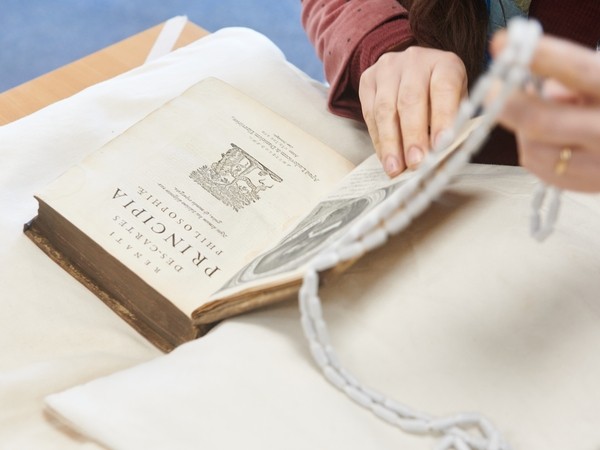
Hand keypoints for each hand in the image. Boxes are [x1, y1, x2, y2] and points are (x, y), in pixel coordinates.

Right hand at [359, 46, 466, 176]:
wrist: (413, 73)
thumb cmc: (440, 96)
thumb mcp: (458, 104)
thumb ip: (457, 125)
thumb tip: (449, 157)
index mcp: (445, 64)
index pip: (444, 89)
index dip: (443, 117)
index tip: (441, 145)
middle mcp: (415, 61)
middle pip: (410, 100)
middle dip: (412, 136)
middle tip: (415, 163)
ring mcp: (388, 68)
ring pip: (386, 108)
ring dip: (390, 142)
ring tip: (395, 168)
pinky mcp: (369, 80)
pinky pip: (370, 113)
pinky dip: (378, 139)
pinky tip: (385, 157)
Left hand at [492, 32, 599, 191]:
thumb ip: (570, 77)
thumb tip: (535, 88)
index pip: (577, 73)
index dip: (539, 57)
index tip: (504, 45)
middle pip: (540, 122)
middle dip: (507, 103)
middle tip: (491, 88)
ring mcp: (596, 165)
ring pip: (533, 148)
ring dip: (522, 129)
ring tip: (533, 114)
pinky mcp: (584, 184)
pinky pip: (539, 168)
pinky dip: (533, 149)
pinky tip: (544, 137)